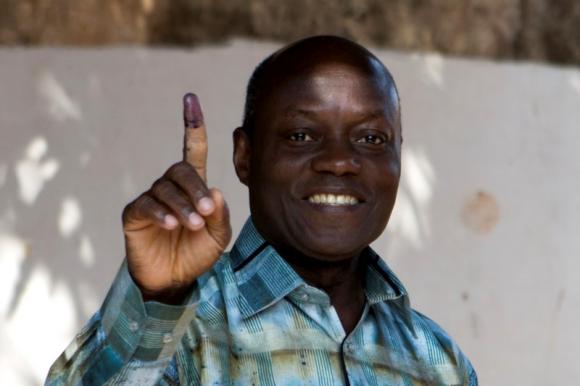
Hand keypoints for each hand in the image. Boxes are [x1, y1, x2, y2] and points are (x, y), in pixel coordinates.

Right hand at [122, 93, 230, 302]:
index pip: (193, 150)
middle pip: (181, 170)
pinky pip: (146, 204)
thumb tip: (214, 190)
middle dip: (196, 189)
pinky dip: (161, 213)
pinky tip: (171, 225)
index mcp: (194, 187)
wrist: (175, 280)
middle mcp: (171, 187)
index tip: (190, 98)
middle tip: (206, 214)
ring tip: (193, 226)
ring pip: (166, 189)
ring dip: (182, 206)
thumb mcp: (218, 236)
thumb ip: (220, 214)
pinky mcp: (134, 213)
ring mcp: (151, 198)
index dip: (192, 125)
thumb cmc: (197, 254)